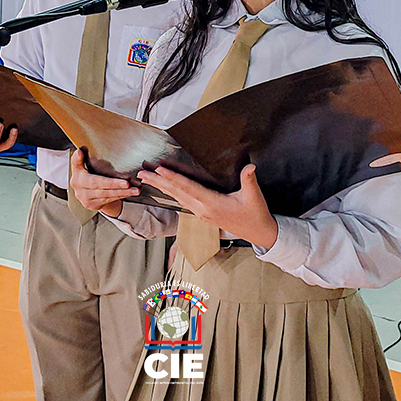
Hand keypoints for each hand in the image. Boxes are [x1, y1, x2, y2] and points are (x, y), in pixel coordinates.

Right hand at [69, 149, 137, 216]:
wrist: (84, 193)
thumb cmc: (84, 176)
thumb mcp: (79, 167)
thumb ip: (79, 159)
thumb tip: (80, 150)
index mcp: (77, 179)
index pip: (87, 175)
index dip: (95, 171)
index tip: (106, 173)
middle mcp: (80, 191)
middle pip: (99, 186)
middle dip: (114, 184)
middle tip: (127, 183)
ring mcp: (87, 200)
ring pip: (107, 195)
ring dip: (122, 192)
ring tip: (135, 190)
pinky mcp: (94, 206)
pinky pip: (110, 200)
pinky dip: (120, 196)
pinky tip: (129, 193)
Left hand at [137, 164, 277, 247]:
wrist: (258, 233)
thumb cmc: (255, 214)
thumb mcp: (254, 196)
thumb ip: (249, 180)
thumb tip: (250, 167)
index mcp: (212, 204)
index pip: (188, 188)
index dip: (173, 178)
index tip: (159, 170)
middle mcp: (202, 209)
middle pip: (176, 193)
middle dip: (158, 182)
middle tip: (142, 174)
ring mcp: (201, 213)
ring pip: (177, 198)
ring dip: (162, 187)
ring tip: (147, 179)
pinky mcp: (203, 214)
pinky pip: (183, 202)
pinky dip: (172, 193)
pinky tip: (166, 189)